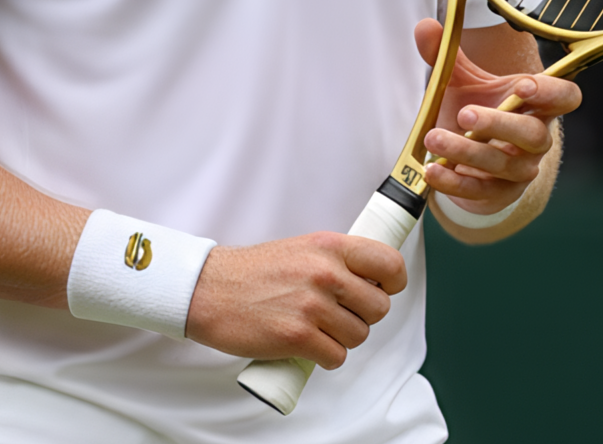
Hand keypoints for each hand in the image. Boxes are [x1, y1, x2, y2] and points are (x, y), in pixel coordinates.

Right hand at [184, 232, 406, 369]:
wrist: (209, 290)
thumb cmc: (252, 273)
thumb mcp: (302, 249)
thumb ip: (337, 261)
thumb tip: (372, 280)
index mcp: (329, 246)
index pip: (389, 264)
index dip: (393, 283)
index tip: (383, 289)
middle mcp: (325, 273)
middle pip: (379, 308)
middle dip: (362, 316)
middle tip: (338, 314)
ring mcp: (312, 306)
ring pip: (359, 335)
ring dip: (342, 338)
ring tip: (317, 328)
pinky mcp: (298, 337)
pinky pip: (336, 357)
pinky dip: (325, 357)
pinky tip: (308, 345)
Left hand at [414, 19, 580, 216]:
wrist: (468, 159)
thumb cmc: (476, 111)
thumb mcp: (463, 81)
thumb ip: (447, 55)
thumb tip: (425, 28)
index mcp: (537, 105)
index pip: (566, 97)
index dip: (551, 92)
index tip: (522, 84)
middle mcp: (536, 139)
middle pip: (533, 134)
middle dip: (499, 124)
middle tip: (465, 114)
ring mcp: (520, 169)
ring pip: (502, 164)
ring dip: (466, 151)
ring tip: (434, 137)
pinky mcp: (498, 193)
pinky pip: (480, 190)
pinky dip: (454, 181)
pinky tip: (432, 170)